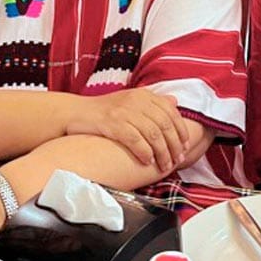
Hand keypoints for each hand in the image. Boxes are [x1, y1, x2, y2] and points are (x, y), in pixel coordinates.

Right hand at [66, 89, 189, 170]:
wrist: (75, 113)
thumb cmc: (105, 111)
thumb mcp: (131, 101)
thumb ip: (153, 102)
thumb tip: (175, 101)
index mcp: (144, 94)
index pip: (171, 112)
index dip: (181, 131)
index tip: (185, 146)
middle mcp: (136, 100)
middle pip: (165, 124)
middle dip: (174, 145)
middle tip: (178, 160)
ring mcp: (124, 111)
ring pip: (153, 134)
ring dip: (162, 153)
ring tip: (165, 166)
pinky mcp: (112, 123)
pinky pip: (135, 139)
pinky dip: (144, 152)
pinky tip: (148, 161)